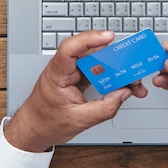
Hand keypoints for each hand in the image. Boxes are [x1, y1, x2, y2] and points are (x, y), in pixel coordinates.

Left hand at [4, 30, 147, 151]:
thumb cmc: (45, 122)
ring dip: (117, 70)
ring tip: (133, 82)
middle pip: (91, 54)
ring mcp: (72, 72)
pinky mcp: (79, 78)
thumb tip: (123, 94)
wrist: (33, 130)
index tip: (109, 37)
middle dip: (115, 58)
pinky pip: (99, 72)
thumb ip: (104, 108)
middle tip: (133, 66)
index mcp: (57, 75)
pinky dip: (113, 78)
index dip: (90, 39)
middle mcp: (64, 69)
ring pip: (98, 63)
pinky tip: (124, 85)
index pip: (70, 49)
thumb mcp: (78, 121)